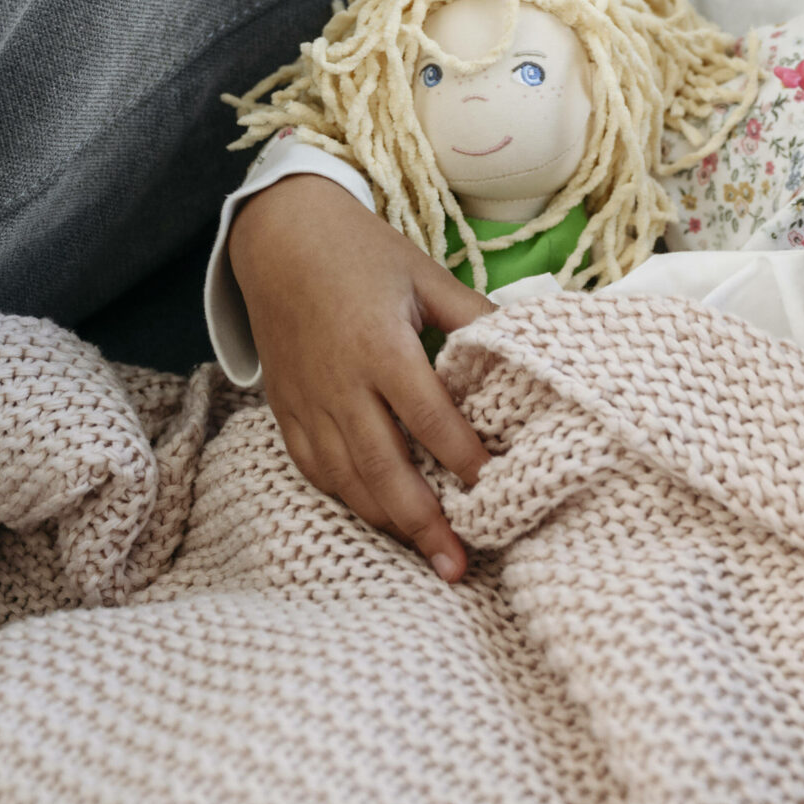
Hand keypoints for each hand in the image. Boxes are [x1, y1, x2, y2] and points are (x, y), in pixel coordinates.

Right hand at [228, 173, 493, 580]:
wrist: (279, 238)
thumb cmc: (362, 252)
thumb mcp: (425, 274)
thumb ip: (473, 316)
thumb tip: (523, 350)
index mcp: (379, 346)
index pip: (428, 417)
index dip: (462, 457)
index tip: (496, 488)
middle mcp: (339, 384)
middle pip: (382, 467)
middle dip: (423, 522)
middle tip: (459, 565)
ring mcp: (306, 401)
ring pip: (345, 478)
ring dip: (387, 521)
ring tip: (428, 555)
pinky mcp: (284, 409)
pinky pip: (314, 468)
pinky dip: (347, 498)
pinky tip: (378, 518)